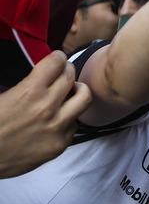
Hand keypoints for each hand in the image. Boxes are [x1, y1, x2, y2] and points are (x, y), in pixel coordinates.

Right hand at [0, 51, 91, 177]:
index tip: (57, 59)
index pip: (57, 62)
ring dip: (78, 91)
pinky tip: (57, 119)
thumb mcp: (0, 97)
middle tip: (64, 72)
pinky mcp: (59, 145)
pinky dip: (68, 119)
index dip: (57, 58)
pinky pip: (74, 125)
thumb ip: (24, 85)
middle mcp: (46, 107)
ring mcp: (56, 127)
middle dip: (67, 70)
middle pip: (71, 76)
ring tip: (71, 92)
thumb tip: (40, 75)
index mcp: (29, 92)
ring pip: (84, 99)